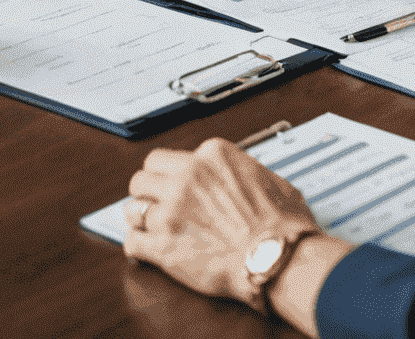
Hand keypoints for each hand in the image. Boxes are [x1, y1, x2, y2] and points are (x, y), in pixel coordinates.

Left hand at [123, 138, 348, 333]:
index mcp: (210, 156)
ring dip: (139, 217)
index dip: (168, 175)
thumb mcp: (267, 178)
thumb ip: (241, 172)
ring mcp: (172, 211)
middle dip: (147, 191)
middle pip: (143, 176)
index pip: (167, 156)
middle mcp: (186, 177)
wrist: (278, 259)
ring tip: (146, 226)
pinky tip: (142, 249)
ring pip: (133, 206)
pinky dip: (136, 246)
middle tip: (154, 204)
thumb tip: (240, 179)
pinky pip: (133, 241)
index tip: (170, 185)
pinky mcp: (165, 245)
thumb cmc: (282, 225)